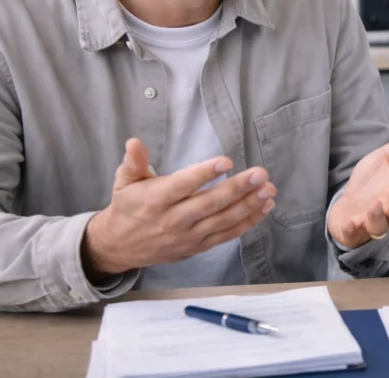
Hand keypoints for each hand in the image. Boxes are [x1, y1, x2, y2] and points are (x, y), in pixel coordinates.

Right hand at [82, 138, 276, 278]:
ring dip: (249, 206)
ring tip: (268, 190)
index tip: (226, 161)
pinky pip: (227, 236)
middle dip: (238, 188)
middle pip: (210, 204)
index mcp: (155, 200)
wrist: (120, 247)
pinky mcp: (198, 247)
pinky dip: (247, 223)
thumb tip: (134, 142)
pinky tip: (264, 208)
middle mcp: (173, 220)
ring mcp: (188, 236)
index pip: (183, 185)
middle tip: (260, 174)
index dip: (205, 173)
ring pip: (223, 221)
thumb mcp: (124, 182)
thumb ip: (133, 162)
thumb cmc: (127, 207)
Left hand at [327, 133, 388, 248]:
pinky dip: (352, 229)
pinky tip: (351, 223)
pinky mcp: (353, 230)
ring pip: (379, 224)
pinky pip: (354, 233)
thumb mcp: (386, 158)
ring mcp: (371, 221)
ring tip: (376, 204)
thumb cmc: (371, 183)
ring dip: (378, 215)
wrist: (348, 205)